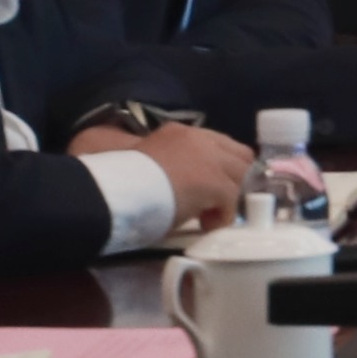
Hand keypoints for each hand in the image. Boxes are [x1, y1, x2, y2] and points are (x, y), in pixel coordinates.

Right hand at [78, 116, 250, 227]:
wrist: (114, 190)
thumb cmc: (122, 179)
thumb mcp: (146, 162)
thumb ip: (168, 164)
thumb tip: (178, 182)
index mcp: (179, 132)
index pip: (218, 142)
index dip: (221, 166)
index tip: (211, 186)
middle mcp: (199, 139)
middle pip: (240, 155)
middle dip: (233, 179)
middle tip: (216, 202)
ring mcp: (210, 159)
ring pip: (241, 175)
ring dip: (230, 197)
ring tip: (209, 216)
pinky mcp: (215, 183)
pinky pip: (232, 199)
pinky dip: (223, 215)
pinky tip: (205, 225)